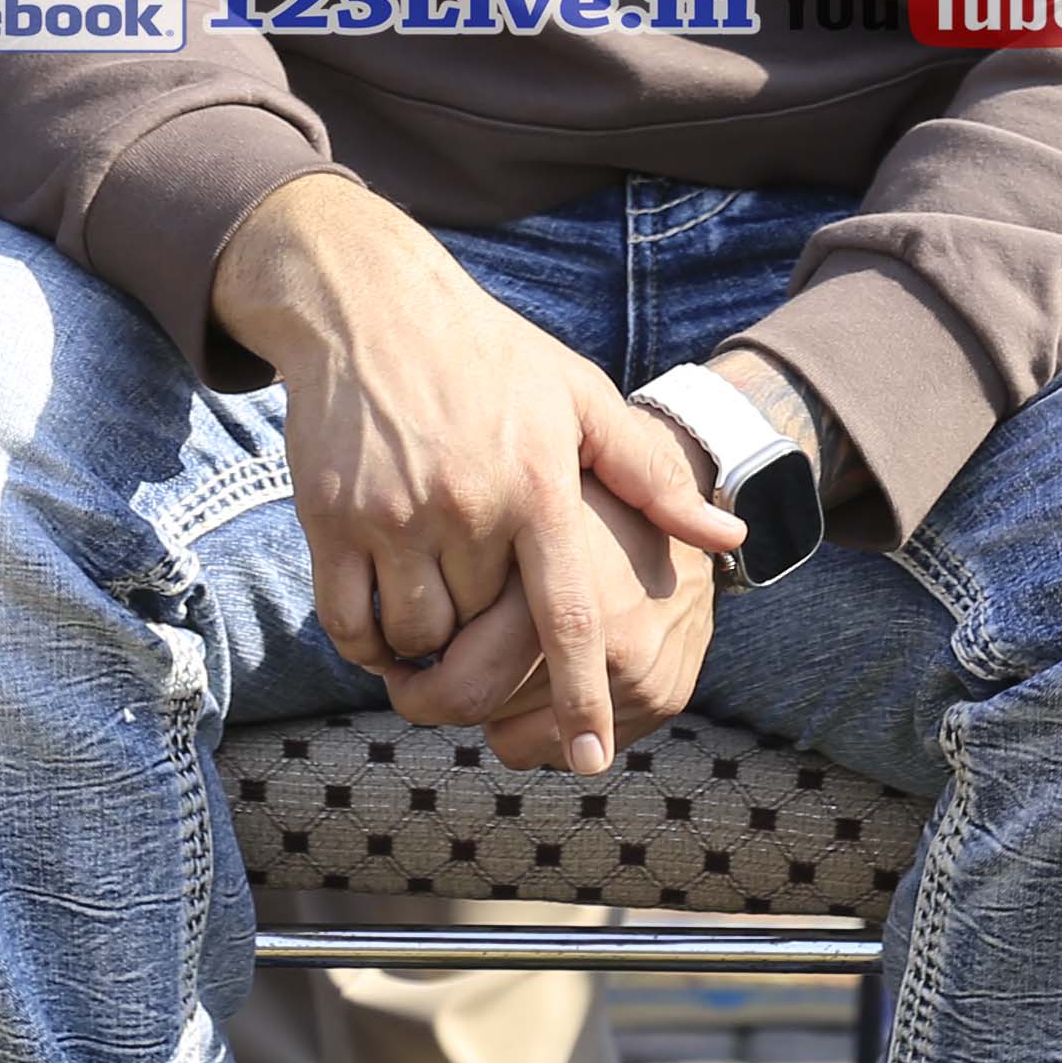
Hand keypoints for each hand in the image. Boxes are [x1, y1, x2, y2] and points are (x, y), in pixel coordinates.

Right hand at [213, 174, 744, 770]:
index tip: (593, 755)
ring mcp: (395, 515)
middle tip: (483, 622)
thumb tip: (730, 536)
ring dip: (426, 649)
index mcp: (538, 484)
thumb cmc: (489, 356)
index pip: (568, 614)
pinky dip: (368, 640)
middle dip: (487, 646)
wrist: (370, 306)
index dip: (581, 694)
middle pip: (484, 634)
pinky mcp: (331, 519)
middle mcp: (469, 505)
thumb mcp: (580, 398)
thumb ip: (653, 476)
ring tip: (437, 614)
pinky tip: (384, 620)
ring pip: (417, 638)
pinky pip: (350, 623)